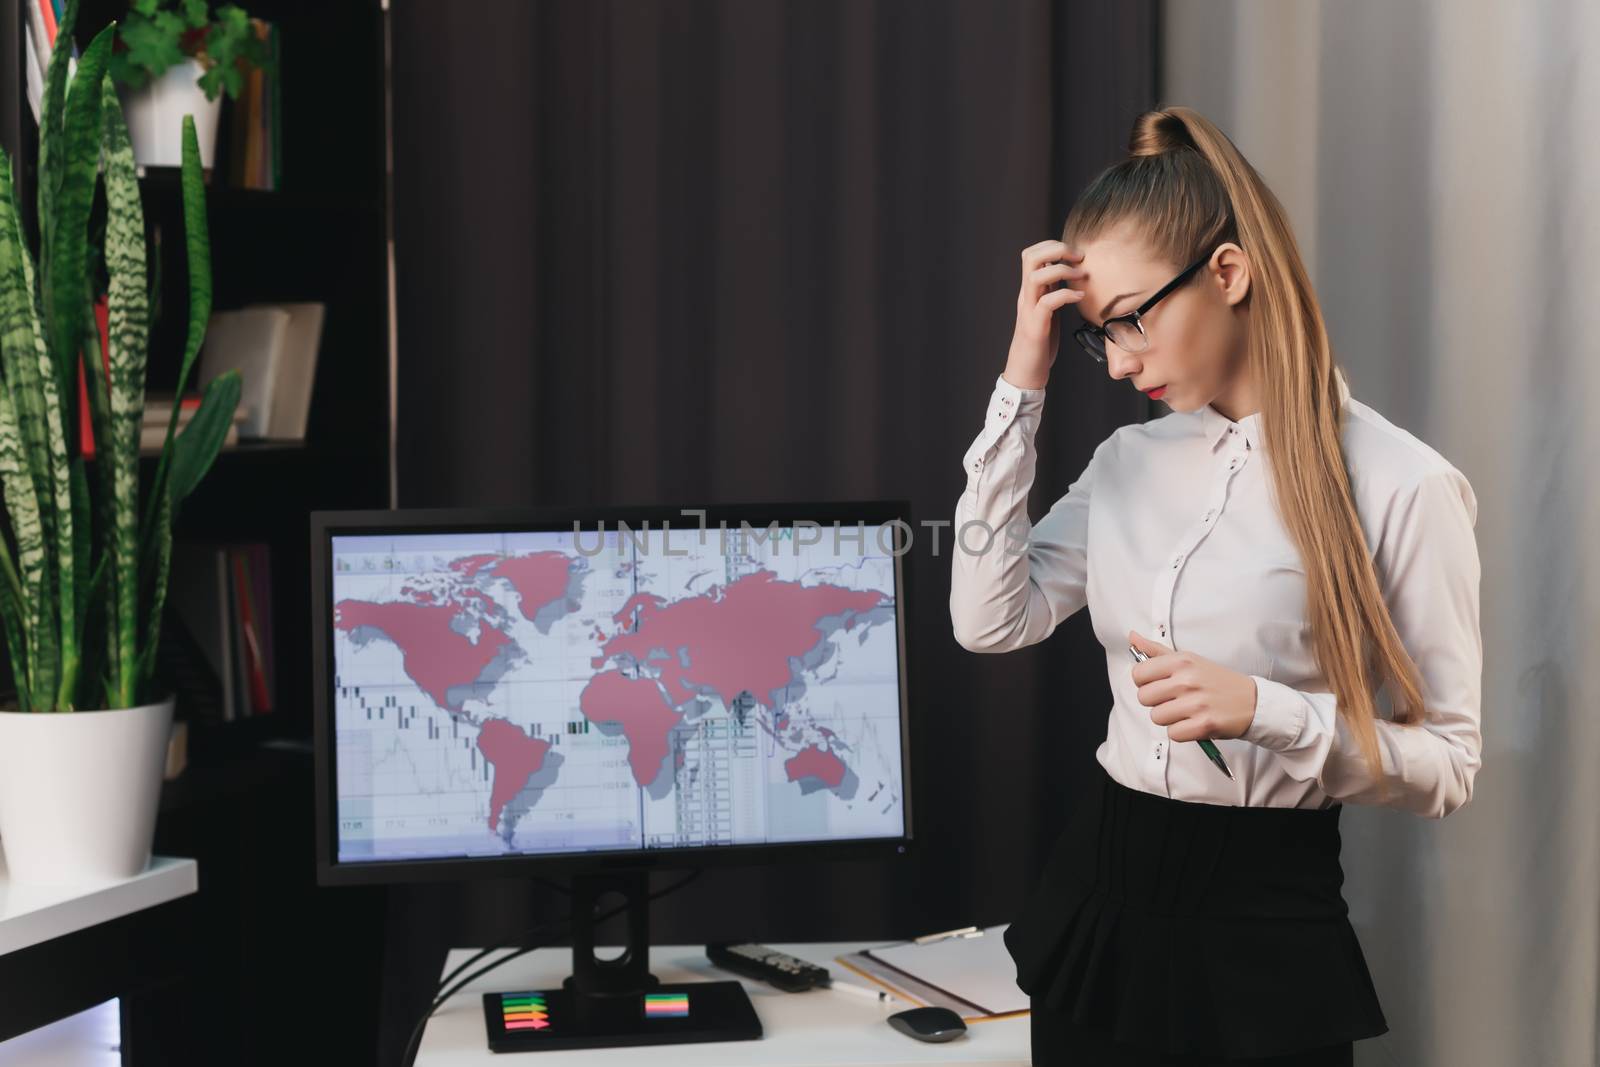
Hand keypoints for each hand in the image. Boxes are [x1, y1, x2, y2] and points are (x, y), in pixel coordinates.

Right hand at [1004, 240, 1087, 389]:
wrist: (1025, 374)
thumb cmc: (1040, 344)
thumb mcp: (1048, 312)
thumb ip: (1052, 293)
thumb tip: (1067, 276)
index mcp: (1029, 292)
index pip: (1032, 254)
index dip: (1053, 245)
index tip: (1075, 254)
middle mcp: (1026, 297)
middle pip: (1030, 257)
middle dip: (1056, 249)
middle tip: (1079, 257)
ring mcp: (1029, 311)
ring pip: (1035, 277)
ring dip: (1061, 270)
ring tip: (1081, 276)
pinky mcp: (1035, 328)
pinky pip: (1047, 303)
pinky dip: (1066, 295)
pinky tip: (1080, 297)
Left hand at [1129, 629, 1257, 742]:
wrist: (1252, 701)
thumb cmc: (1216, 680)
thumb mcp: (1189, 659)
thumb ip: (1157, 651)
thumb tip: (1132, 637)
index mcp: (1181, 660)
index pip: (1138, 674)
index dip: (1145, 682)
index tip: (1159, 684)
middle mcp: (1187, 679)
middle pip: (1144, 697)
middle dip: (1156, 701)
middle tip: (1175, 700)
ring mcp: (1196, 703)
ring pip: (1156, 717)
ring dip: (1169, 718)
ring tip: (1186, 711)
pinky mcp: (1204, 724)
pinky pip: (1173, 733)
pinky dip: (1182, 732)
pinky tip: (1194, 722)